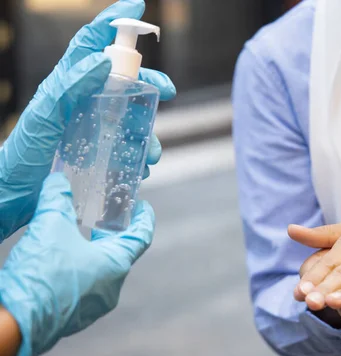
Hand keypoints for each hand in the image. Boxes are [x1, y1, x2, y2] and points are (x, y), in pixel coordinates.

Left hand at [0, 0, 175, 241]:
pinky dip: (138, 155)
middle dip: (149, 82)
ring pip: (130, 116)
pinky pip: (125, 145)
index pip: (91, 44)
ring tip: (151, 154)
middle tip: (168, 91)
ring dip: (148, 131)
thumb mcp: (42, 117)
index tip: (138, 7)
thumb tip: (101, 60)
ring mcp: (90, 125)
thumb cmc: (22, 156)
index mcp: (66, 85)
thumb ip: (68, 86)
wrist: (14, 194)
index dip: (114, 22)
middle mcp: (81, 100)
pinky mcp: (95, 149)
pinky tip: (140, 168)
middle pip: (122, 80)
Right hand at [0, 174, 153, 355]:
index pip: (141, 237)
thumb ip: (57, 198)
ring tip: (80, 234)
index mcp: (116, 265)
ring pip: (101, 271)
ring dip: (93, 252)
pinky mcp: (76, 316)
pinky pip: (84, 287)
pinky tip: (62, 260)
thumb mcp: (50, 225)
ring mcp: (94, 305)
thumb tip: (58, 180)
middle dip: (112, 232)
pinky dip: (79, 270)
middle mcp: (112, 288)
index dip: (144, 218)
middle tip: (105, 215)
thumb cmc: (42, 272)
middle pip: (120, 253)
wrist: (16, 320)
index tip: (143, 206)